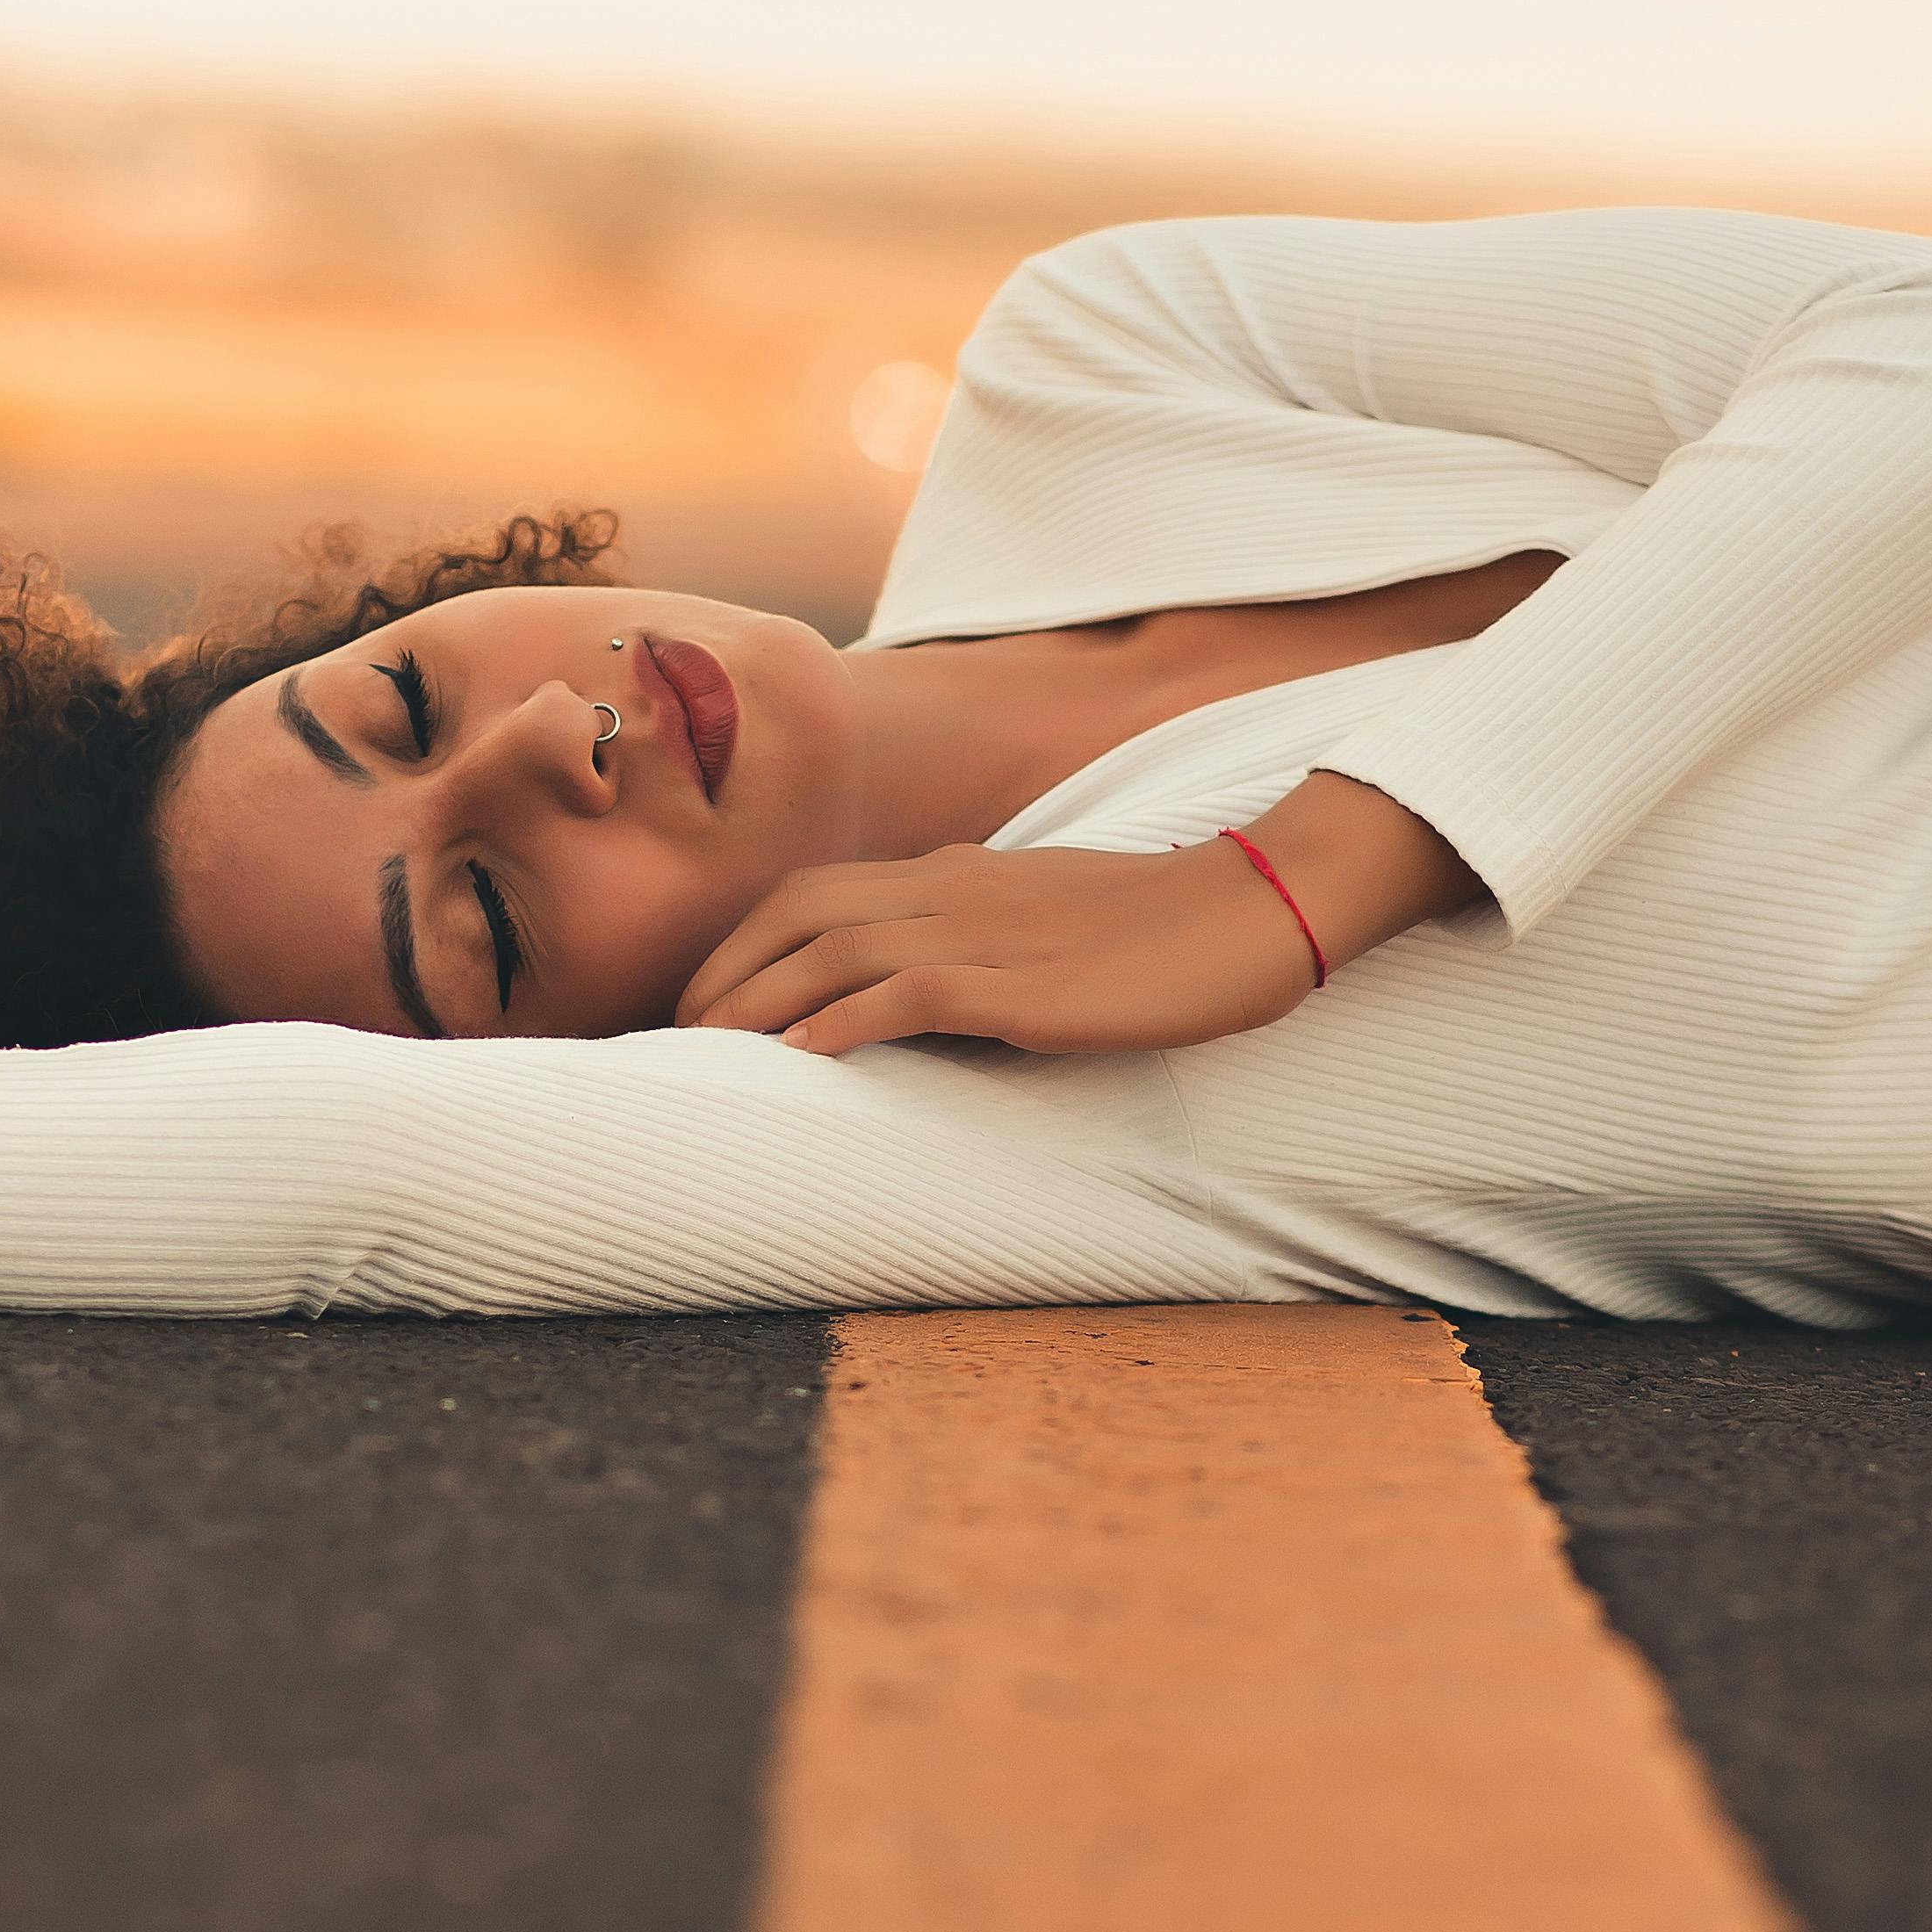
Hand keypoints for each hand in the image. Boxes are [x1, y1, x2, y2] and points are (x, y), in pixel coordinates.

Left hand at [671, 838, 1316, 1056]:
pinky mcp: (1019, 981)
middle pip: (797, 911)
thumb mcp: (1045, 924)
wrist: (1254, 909)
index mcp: (954, 872)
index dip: (743, 940)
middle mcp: (951, 887)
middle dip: (724, 969)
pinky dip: (839, 1020)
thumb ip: (976, 942)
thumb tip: (916, 997)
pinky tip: (799, 1059)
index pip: (813, 892)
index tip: (704, 997)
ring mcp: (983, 929)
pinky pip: (905, 992)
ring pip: (831, 948)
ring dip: (758, 1001)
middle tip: (677, 1033)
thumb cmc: (1158, 930)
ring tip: (707, 1051)